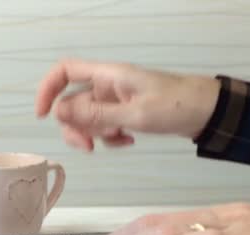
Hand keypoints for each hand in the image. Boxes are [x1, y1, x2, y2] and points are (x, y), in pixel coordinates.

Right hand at [35, 59, 219, 150]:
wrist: (207, 112)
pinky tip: (128, 141)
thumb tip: (58, 113)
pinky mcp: (125, 112)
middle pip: (73, 103)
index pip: (65, 71)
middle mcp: (107, 85)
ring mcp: (116, 99)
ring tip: (119, 140)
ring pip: (89, 118)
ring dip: (96, 134)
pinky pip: (105, 126)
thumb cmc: (175, 106)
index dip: (47, 90)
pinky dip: (111, 137)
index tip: (42, 116)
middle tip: (89, 147)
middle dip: (77, 127)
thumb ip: (96, 116)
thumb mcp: (134, 114)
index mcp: (107, 75)